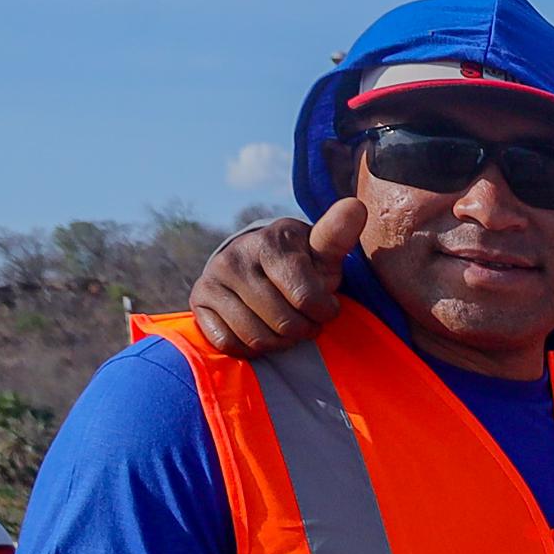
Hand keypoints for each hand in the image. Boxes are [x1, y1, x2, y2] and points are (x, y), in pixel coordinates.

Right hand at [192, 202, 358, 358]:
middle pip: (284, 323)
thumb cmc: (302, 263)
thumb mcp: (322, 251)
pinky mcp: (198, 300)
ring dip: (280, 342)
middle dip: (304, 329)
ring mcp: (212, 278)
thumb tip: (356, 206)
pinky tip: (261, 329)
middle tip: (306, 319)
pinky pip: (230, 344)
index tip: (327, 305)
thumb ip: (338, 235)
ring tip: (287, 326)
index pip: (307, 298)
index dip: (325, 312)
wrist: (258, 263)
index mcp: (271, 242)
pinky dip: (251, 347)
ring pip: (257, 338)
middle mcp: (235, 257)